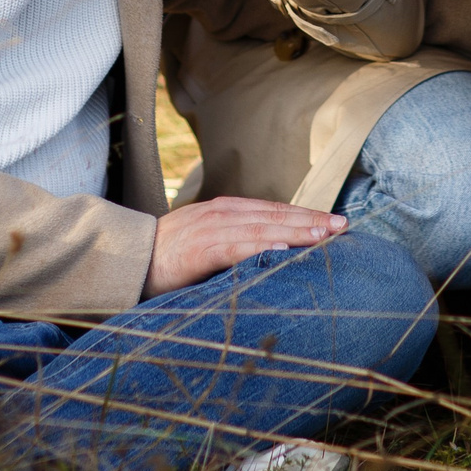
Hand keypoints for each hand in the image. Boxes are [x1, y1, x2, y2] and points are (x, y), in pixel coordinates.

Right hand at [145, 196, 348, 297]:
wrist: (128, 260)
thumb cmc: (170, 259)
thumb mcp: (208, 244)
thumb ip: (237, 245)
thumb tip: (276, 257)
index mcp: (227, 212)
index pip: (274, 210)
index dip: (305, 214)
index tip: (334, 221)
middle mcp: (222, 214)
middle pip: (274, 215)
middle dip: (310, 220)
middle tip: (342, 225)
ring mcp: (209, 229)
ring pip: (261, 228)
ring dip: (294, 231)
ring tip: (323, 235)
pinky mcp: (197, 250)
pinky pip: (234, 248)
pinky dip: (259, 248)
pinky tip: (282, 251)